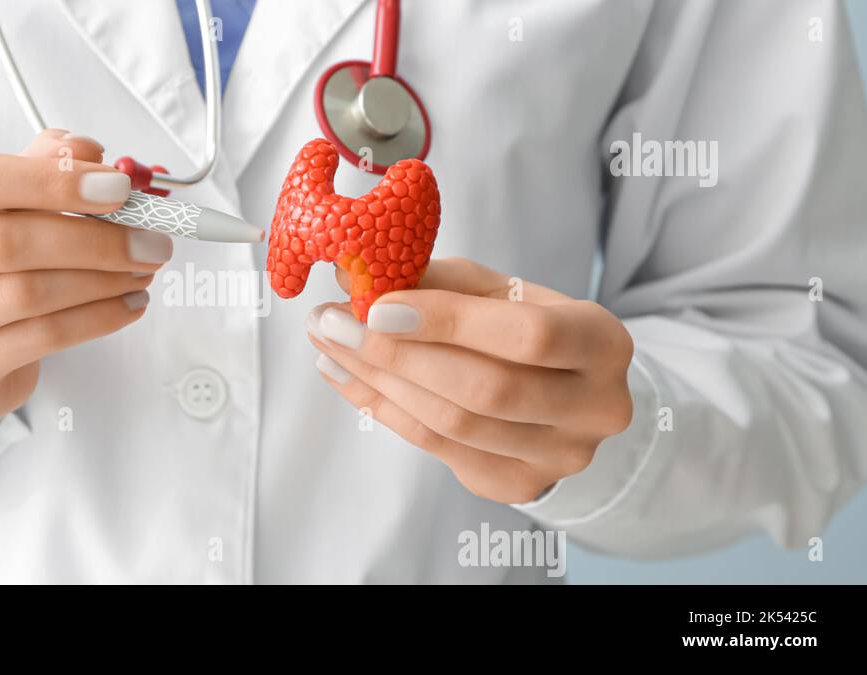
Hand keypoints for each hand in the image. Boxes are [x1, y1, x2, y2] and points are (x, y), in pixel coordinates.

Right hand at [0, 129, 171, 436]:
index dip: (52, 180)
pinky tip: (126, 305)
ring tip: (142, 270)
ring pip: (27, 294)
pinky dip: (96, 319)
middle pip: (4, 241)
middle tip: (149, 237)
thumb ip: (36, 168)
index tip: (116, 186)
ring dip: (102, 280)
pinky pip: (40, 339)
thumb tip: (91, 153)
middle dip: (92, 238)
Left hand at [306, 257, 633, 503]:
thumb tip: (358, 278)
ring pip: (451, 424)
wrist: (570, 397)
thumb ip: (441, 283)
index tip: (378, 304)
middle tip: (332, 323)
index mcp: (603, 343)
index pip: (528, 335)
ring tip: (328, 345)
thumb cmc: (528, 329)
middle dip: (396, 355)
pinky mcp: (517, 485)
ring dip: (376, 382)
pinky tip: (345, 377)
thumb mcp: (502, 293)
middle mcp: (595, 408)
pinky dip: (381, 409)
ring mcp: (559, 456)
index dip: (448, 321)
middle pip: (484, 389)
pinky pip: (434, 446)